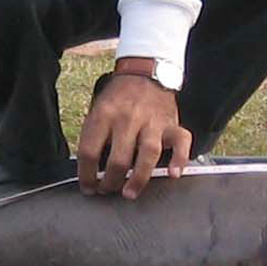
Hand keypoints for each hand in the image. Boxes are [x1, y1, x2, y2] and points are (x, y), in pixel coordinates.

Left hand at [77, 58, 192, 199]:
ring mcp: (152, 122)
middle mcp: (128, 119)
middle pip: (118, 159)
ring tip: (129, 193)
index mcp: (104, 115)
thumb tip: (89, 170)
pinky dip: (179, 159)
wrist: (145, 72)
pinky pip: (181, 143)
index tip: (88, 187)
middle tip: (107, 190)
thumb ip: (94, 136)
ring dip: (138, 179)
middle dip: (110, 182)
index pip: (90, 151)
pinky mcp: (172, 124)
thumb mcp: (97, 110)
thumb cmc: (118, 98)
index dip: (86, 175)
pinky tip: (173, 174)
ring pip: (147, 155)